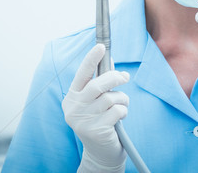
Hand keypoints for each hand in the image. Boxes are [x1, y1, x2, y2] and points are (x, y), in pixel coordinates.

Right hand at [62, 44, 129, 171]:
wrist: (101, 152)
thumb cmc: (100, 120)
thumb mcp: (97, 101)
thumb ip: (100, 83)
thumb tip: (109, 61)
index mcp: (72, 97)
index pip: (81, 74)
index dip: (91, 59)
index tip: (101, 46)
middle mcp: (73, 108)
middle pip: (98, 85)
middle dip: (115, 78)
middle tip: (125, 77)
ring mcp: (83, 121)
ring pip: (111, 98)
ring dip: (122, 99)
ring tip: (122, 106)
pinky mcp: (96, 130)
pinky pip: (117, 111)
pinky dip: (123, 112)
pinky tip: (119, 119)